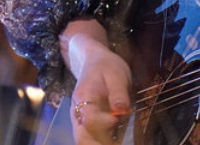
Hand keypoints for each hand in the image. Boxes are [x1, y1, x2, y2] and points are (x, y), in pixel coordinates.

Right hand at [62, 19, 133, 144]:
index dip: (103, 123)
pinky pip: (90, 138)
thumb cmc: (107, 67)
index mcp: (84, 97)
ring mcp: (80, 119)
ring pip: (84, 140)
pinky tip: (115, 140)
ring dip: (101, 143)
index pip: (89, 119)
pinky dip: (102, 142)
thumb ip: (118, 93)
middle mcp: (78, 112)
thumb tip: (121, 110)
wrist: (95, 62)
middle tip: (117, 141)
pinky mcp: (87, 124)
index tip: (116, 119)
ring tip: (117, 141)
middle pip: (82, 137)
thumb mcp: (116, 74)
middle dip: (100, 143)